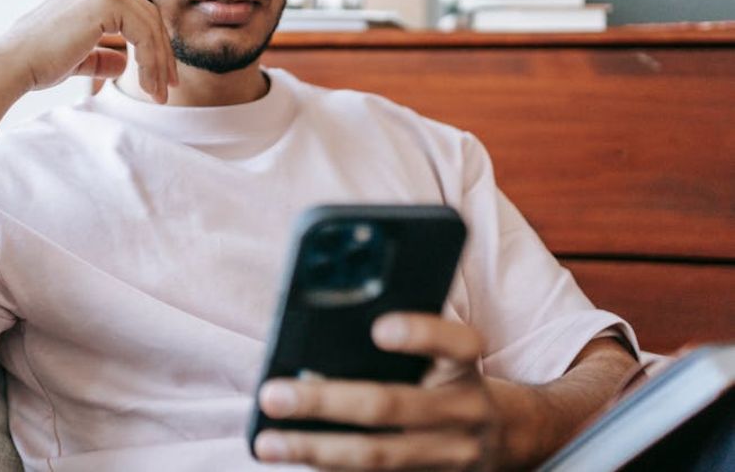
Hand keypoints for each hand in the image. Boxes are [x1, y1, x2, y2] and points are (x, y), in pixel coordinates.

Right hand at [0, 0, 177, 102]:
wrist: (13, 65)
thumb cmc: (38, 63)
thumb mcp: (77, 56)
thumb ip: (100, 54)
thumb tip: (123, 62)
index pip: (134, 7)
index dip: (151, 39)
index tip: (158, 75)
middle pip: (148, 10)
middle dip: (162, 50)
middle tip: (167, 85)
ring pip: (151, 21)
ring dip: (159, 60)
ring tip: (159, 93)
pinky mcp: (106, 0)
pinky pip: (144, 31)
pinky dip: (151, 60)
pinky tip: (148, 84)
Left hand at [254, 313, 501, 470]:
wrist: (518, 437)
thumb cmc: (456, 381)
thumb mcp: (449, 356)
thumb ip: (409, 345)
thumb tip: (323, 346)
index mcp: (466, 369)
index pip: (455, 344)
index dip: (420, 334)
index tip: (379, 328)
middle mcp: (464, 413)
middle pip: (391, 406)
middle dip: (324, 401)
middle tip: (272, 395)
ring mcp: (452, 459)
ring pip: (377, 458)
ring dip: (315, 450)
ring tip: (267, 442)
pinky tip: (296, 464)